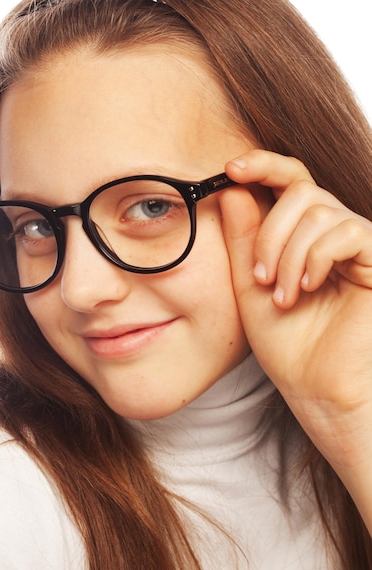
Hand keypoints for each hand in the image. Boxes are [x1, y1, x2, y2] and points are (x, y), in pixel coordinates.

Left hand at [219, 150, 371, 530]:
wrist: (314, 386)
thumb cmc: (285, 341)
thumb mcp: (249, 286)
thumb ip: (243, 239)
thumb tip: (237, 188)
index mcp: (301, 236)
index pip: (289, 181)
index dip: (263, 165)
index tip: (230, 167)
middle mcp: (332, 233)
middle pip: (301, 190)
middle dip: (268, 234)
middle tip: (260, 279)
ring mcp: (357, 245)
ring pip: (319, 211)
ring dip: (288, 255)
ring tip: (282, 296)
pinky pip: (346, 231)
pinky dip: (315, 258)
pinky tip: (306, 288)